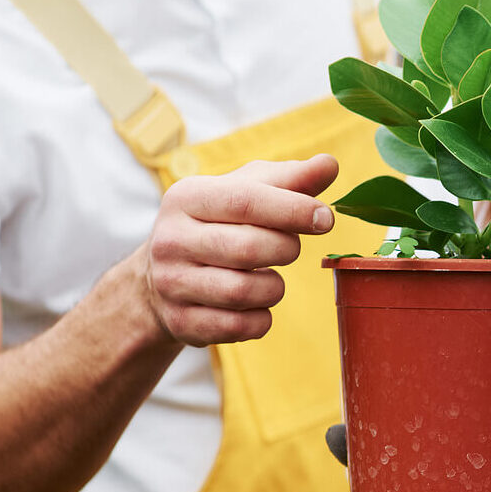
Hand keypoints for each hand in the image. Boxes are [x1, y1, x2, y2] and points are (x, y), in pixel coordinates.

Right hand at [141, 156, 338, 345]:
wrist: (160, 278)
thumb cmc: (217, 225)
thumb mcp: (244, 193)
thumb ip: (289, 179)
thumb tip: (330, 164)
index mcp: (187, 197)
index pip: (247, 201)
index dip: (293, 210)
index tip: (326, 218)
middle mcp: (172, 239)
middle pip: (250, 248)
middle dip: (286, 249)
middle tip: (288, 248)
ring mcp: (172, 283)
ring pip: (246, 292)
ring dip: (274, 287)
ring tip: (269, 276)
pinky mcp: (181, 322)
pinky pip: (240, 327)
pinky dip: (261, 319)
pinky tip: (255, 305)